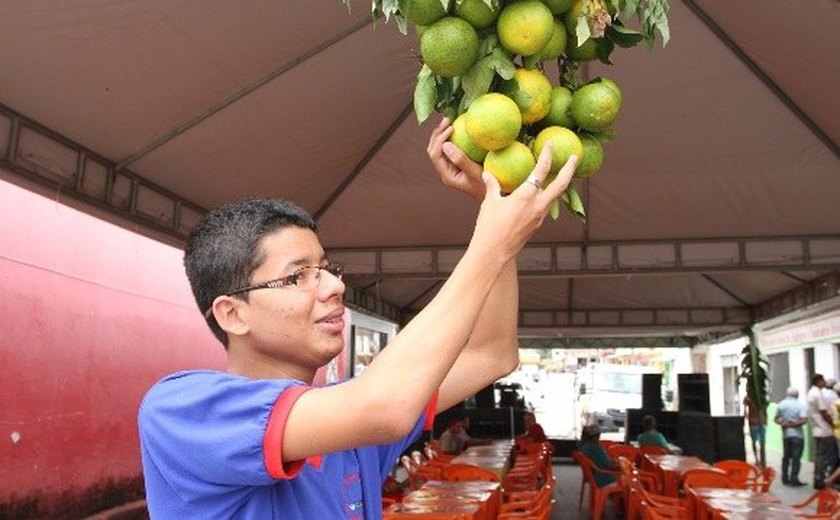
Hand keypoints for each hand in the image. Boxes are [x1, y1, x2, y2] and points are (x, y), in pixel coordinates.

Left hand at [427, 117, 484, 200]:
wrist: (494, 194)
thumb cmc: (486, 186)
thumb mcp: (475, 173)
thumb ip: (460, 160)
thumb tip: (445, 145)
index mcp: (447, 175)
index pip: (435, 155)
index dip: (439, 139)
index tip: (451, 128)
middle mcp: (446, 171)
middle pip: (433, 150)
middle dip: (437, 134)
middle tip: (447, 120)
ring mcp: (450, 167)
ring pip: (439, 148)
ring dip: (442, 134)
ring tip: (450, 120)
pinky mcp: (457, 163)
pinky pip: (450, 148)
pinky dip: (451, 137)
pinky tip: (458, 128)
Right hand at [471, 142, 577, 261]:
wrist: (493, 253)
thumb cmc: (489, 227)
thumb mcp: (489, 203)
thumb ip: (492, 186)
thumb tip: (489, 174)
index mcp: (526, 195)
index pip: (541, 169)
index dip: (546, 154)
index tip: (549, 143)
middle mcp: (538, 205)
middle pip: (561, 184)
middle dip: (569, 169)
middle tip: (574, 157)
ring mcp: (540, 217)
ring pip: (554, 196)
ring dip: (558, 183)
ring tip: (559, 174)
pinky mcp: (537, 225)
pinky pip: (545, 206)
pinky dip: (545, 197)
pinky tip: (538, 195)